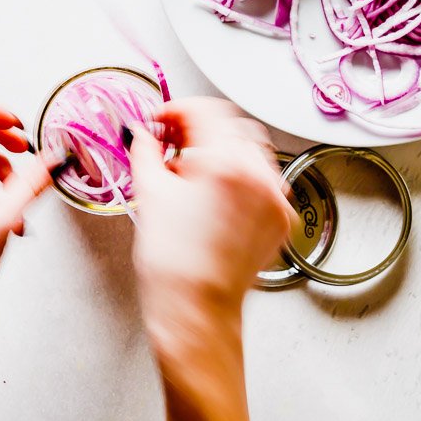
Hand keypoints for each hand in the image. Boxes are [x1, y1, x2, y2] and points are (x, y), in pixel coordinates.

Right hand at [127, 97, 292, 345]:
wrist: (195, 311)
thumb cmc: (173, 266)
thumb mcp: (150, 195)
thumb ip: (145, 151)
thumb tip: (142, 134)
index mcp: (225, 162)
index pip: (204, 109)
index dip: (175, 110)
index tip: (160, 121)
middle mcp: (258, 176)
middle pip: (230, 125)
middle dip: (198, 128)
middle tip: (170, 142)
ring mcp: (274, 198)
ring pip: (250, 150)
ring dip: (220, 149)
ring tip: (189, 172)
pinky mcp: (278, 219)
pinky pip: (261, 180)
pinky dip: (238, 176)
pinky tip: (211, 195)